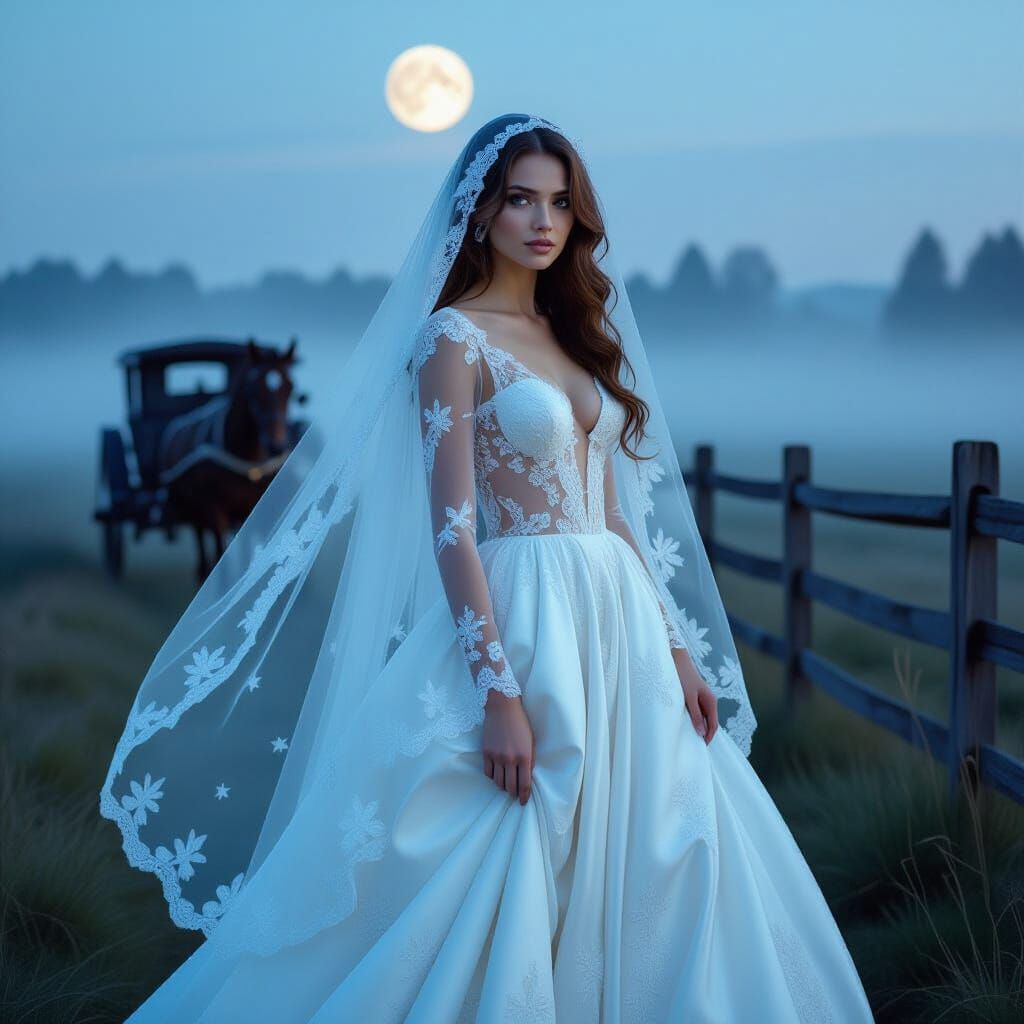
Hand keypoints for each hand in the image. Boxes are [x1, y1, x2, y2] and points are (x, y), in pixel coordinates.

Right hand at [481, 690, 535, 804]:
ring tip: (506, 785)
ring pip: (498, 782)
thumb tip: (527, 778)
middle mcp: (510, 759)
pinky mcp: (486, 752)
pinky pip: (488, 773)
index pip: (524, 785)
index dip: (524, 797)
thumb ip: (530, 760)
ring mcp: (496, 756)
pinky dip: (492, 777)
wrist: (503, 708)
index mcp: (524, 756)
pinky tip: (496, 774)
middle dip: (513, 794)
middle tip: (514, 794)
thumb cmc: (521, 723)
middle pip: (510, 787)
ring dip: (502, 786)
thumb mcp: (531, 741)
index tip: (523, 802)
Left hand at [671, 647, 718, 744]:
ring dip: (700, 727)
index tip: (701, 747)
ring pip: (704, 717)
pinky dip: (695, 719)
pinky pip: (698, 712)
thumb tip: (702, 732)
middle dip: (705, 733)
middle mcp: (709, 701)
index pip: (714, 724)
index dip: (709, 736)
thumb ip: (696, 715)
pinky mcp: (695, 696)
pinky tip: (687, 724)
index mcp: (711, 701)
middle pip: (710, 722)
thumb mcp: (688, 698)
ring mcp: (703, 699)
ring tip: (691, 737)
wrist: (677, 660)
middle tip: (696, 745)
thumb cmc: (682, 677)